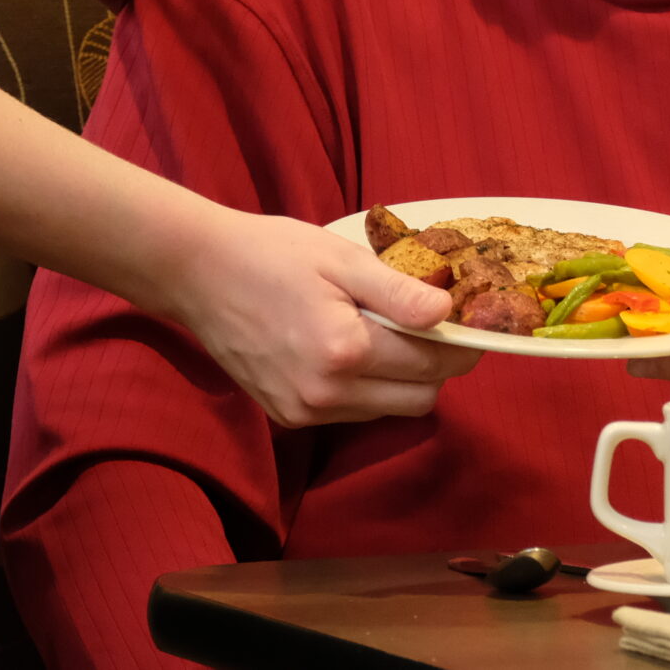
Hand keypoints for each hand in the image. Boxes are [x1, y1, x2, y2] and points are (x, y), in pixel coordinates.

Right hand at [155, 211, 480, 426]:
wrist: (198, 273)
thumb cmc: (271, 253)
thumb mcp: (340, 258)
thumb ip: (397, 291)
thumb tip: (448, 313)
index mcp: (344, 350)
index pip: (432, 364)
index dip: (461, 345)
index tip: (471, 323)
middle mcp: (326, 394)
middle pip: (418, 399)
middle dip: (437, 366)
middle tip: (434, 326)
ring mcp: (304, 411)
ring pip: (387, 410)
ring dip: (402, 379)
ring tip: (389, 332)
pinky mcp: (288, 416)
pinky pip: (352, 413)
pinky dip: (367, 387)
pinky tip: (351, 347)